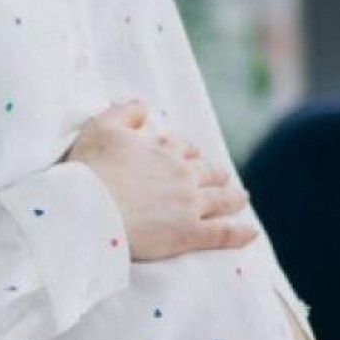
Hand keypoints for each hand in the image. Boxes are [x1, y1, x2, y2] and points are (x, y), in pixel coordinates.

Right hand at [63, 100, 259, 261]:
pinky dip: (239, 233)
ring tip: (240, 198)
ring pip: (220, 199)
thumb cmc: (89, 169)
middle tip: (221, 177)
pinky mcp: (189, 234)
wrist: (89, 210)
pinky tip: (250, 233)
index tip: (188, 155)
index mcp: (162, 149)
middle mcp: (181, 174)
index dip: (186, 151)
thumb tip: (142, 106)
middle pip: (206, 171)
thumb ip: (123, 112)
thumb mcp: (100, 128)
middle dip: (214, 173)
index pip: (182, 147)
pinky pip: (223, 233)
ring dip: (233, 197)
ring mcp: (189, 204)